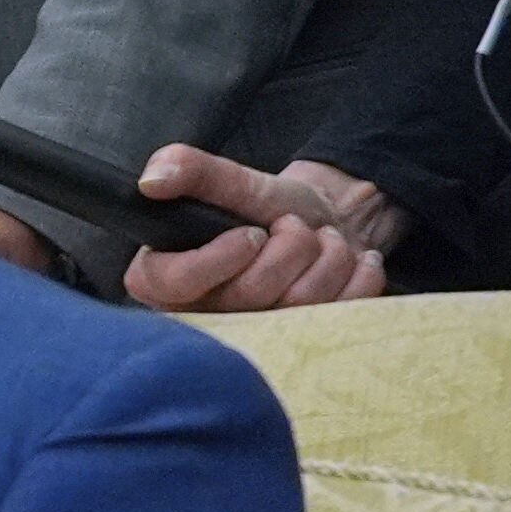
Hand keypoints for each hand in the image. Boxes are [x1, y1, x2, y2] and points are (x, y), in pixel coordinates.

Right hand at [124, 149, 402, 314]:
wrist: (326, 221)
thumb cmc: (270, 206)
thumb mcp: (232, 181)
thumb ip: (190, 171)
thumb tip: (150, 181)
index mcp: (169, 279)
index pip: (174, 283)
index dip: (220, 258)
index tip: (251, 234)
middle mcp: (207, 315)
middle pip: (252, 291)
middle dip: (291, 244)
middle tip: (293, 226)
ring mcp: (259, 334)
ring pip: (300, 302)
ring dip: (328, 255)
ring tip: (321, 240)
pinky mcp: (308, 340)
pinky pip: (343, 311)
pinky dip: (359, 274)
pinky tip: (349, 260)